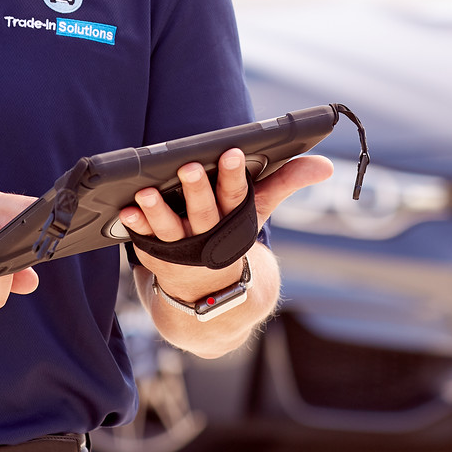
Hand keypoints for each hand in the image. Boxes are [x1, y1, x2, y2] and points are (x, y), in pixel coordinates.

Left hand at [117, 148, 333, 301]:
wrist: (213, 299)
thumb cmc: (232, 237)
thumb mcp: (259, 211)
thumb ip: (286, 182)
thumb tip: (326, 166)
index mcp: (236, 221)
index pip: (239, 195)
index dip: (237, 174)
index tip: (234, 152)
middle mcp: (211, 236)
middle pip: (204, 211)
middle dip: (198, 190)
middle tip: (190, 167)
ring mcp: (183, 249)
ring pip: (170, 229)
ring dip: (157, 211)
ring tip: (146, 192)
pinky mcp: (158, 256)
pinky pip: (144, 242)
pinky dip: (135, 227)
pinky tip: (124, 211)